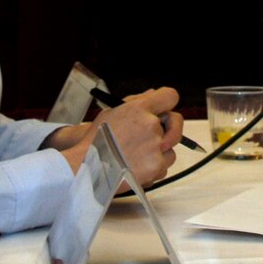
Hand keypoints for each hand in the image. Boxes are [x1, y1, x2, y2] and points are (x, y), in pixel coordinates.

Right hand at [60, 87, 182, 186]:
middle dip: (170, 128)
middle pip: (175, 121)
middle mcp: (150, 124)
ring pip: (171, 147)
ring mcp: (155, 146)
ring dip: (160, 151)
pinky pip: (164, 166)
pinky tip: (137, 168)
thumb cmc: (96, 140)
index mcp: (139, 108)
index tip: (164, 110)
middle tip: (158, 137)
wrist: (87, 168)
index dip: (168, 102)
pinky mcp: (157, 166)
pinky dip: (154, 168)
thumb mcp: (111, 113)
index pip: (169, 96)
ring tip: (137, 157)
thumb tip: (153, 94)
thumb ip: (135, 102)